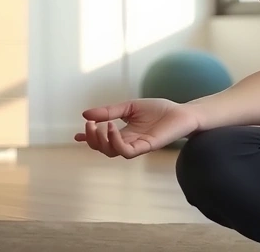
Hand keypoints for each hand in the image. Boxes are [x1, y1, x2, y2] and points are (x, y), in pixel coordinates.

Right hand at [73, 98, 199, 158]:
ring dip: (101, 140)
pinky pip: (126, 151)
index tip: (76, 135)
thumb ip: (110, 111)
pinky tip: (112, 128)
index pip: (103, 140)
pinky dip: (116, 141)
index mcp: (125, 133)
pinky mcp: (146, 146)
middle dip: (92, 138)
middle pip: (103, 148)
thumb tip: (86, 114)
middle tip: (89, 124)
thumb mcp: (130, 106)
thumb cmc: (160, 110)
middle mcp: (129, 142)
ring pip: (112, 152)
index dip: (89, 138)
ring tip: (99, 126)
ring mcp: (137, 146)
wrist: (182, 112)